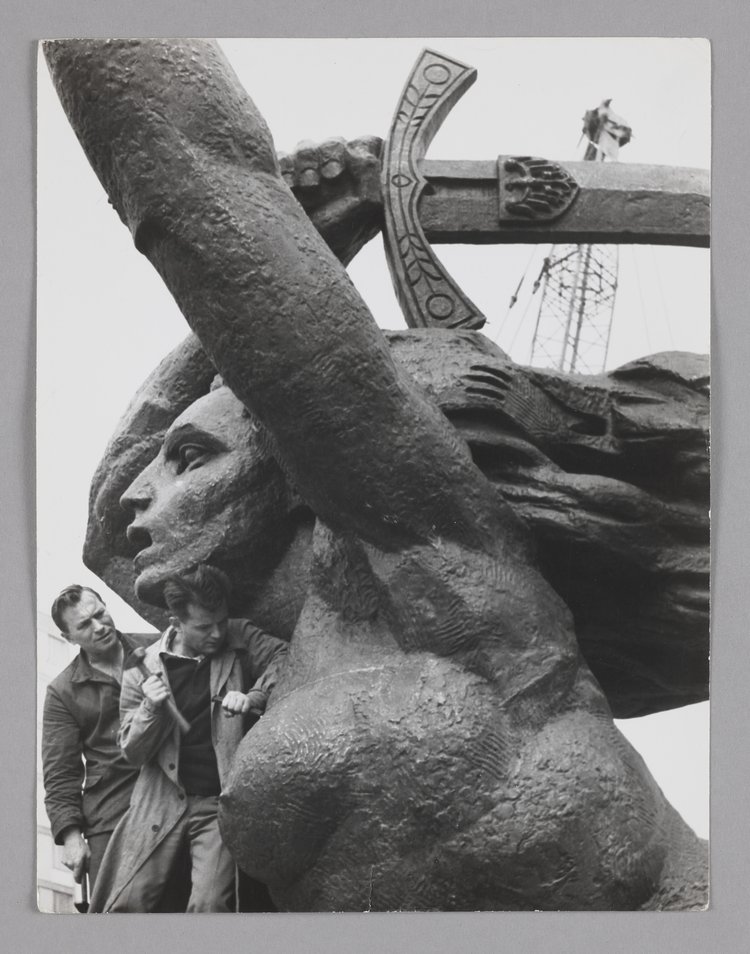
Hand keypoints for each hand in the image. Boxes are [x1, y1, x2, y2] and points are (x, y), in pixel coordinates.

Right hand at [62, 828, 89, 882]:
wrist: (72, 838)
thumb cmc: (82, 846)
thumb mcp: (88, 854)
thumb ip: (88, 864)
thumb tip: (86, 873)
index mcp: (78, 862)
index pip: (77, 877)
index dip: (79, 881)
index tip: (80, 882)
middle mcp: (70, 864)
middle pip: (75, 872)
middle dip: (79, 870)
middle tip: (82, 862)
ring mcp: (66, 862)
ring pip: (72, 868)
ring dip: (75, 865)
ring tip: (78, 856)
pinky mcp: (63, 860)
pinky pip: (68, 864)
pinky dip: (71, 862)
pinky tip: (73, 855)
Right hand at [142, 674, 169, 708]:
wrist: (153, 705)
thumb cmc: (155, 692)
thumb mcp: (154, 683)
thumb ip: (156, 675)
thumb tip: (159, 671)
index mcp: (144, 685)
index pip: (155, 678)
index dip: (159, 680)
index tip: (157, 685)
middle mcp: (146, 690)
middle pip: (161, 683)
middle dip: (163, 685)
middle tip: (161, 690)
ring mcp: (150, 696)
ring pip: (164, 688)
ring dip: (166, 690)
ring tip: (163, 693)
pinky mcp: (155, 701)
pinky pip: (165, 694)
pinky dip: (167, 694)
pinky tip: (166, 696)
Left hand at [222, 689, 266, 716]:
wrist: (249, 700)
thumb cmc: (237, 705)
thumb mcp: (230, 708)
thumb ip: (226, 713)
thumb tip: (230, 714)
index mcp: (230, 694)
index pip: (224, 705)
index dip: (226, 709)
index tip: (229, 708)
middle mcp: (235, 693)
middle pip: (230, 707)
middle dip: (233, 711)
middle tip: (235, 709)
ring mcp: (242, 696)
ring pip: (236, 709)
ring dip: (238, 712)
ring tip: (239, 710)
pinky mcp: (248, 700)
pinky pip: (243, 711)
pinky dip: (243, 713)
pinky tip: (243, 711)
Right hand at [278, 136, 382, 263]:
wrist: (297, 265)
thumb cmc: (336, 244)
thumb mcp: (364, 214)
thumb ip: (373, 180)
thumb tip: (364, 151)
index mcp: (365, 182)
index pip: (369, 144)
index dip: (361, 148)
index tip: (354, 165)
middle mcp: (340, 176)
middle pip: (337, 142)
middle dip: (331, 155)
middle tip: (329, 176)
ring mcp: (311, 175)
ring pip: (309, 146)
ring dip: (308, 161)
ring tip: (308, 187)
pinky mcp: (286, 177)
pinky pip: (284, 156)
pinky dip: (287, 167)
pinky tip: (290, 186)